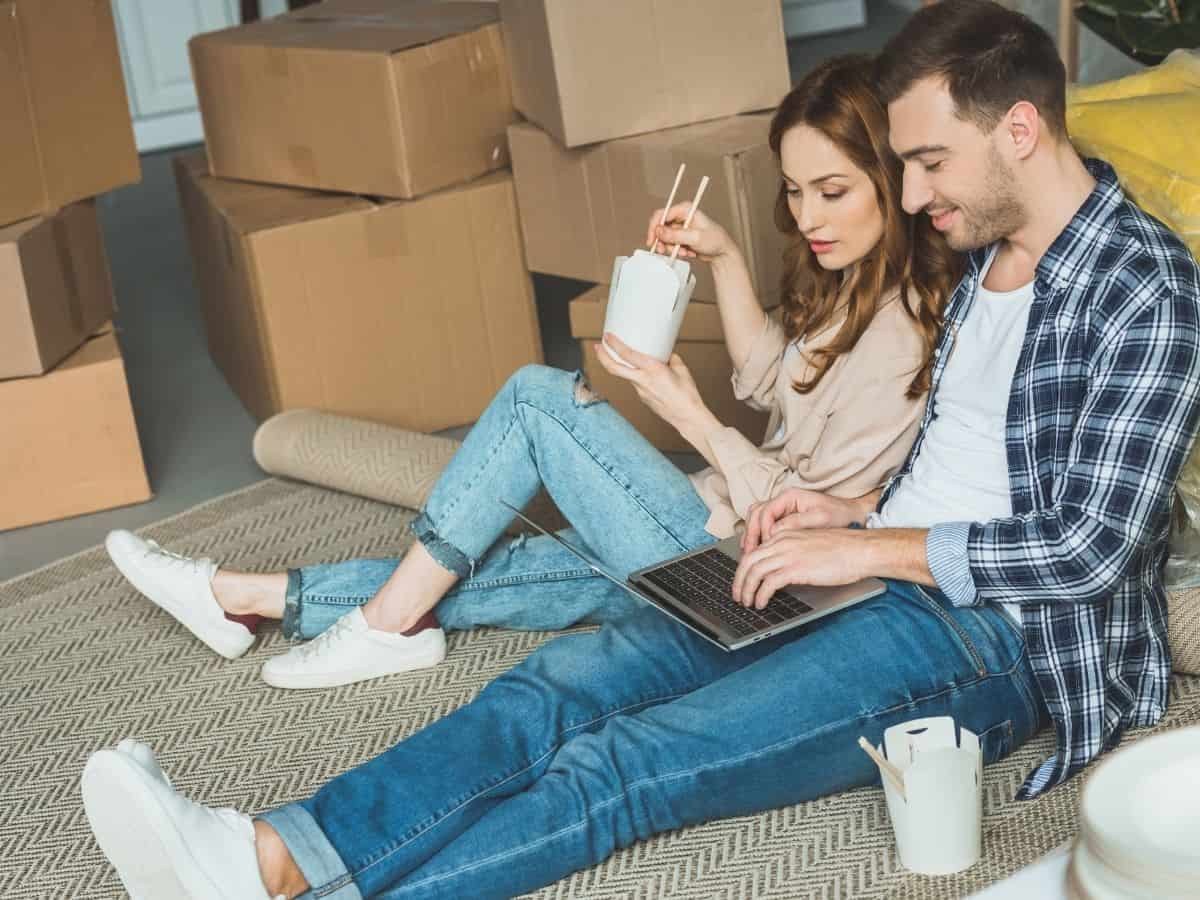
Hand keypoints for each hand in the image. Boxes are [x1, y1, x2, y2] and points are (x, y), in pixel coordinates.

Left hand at [593, 334, 716, 432]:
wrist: (687, 417)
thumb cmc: (687, 395)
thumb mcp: (682, 370)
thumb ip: (672, 359)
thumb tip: (668, 355)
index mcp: (653, 369)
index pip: (627, 354)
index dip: (614, 344)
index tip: (607, 336)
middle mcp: (643, 380)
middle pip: (614, 368)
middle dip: (602, 356)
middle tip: (597, 347)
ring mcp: (640, 391)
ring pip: (625, 376)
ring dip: (620, 366)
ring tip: (621, 357)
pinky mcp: (643, 398)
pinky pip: (636, 384)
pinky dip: (637, 377)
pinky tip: (644, 375)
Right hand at [645, 203, 733, 261]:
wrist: (722, 253)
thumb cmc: (715, 241)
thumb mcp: (695, 238)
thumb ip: (676, 235)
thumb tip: (659, 232)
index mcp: (685, 209)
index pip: (661, 215)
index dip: (654, 228)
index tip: (653, 242)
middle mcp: (681, 216)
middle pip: (660, 227)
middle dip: (663, 242)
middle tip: (666, 251)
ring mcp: (680, 227)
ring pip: (664, 238)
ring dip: (671, 248)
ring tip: (684, 253)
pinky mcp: (680, 237)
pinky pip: (670, 244)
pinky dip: (676, 251)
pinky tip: (687, 253)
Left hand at [732, 529, 869, 608]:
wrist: (859, 550)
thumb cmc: (841, 551)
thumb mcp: (809, 547)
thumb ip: (792, 554)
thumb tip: (781, 574)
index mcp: (784, 536)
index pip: (754, 552)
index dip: (744, 570)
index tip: (742, 583)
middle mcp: (782, 542)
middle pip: (747, 561)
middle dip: (738, 581)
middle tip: (738, 596)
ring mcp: (788, 554)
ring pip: (754, 572)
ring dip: (746, 590)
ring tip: (747, 603)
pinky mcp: (796, 568)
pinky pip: (768, 583)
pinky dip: (761, 595)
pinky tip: (762, 603)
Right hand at [741, 489, 864, 552]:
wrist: (853, 515)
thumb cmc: (840, 515)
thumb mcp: (820, 519)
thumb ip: (796, 523)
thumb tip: (774, 532)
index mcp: (790, 496)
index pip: (766, 512)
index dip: (763, 530)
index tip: (766, 546)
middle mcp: (783, 500)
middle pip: (756, 513)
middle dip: (751, 533)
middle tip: (749, 553)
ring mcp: (783, 509)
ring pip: (756, 519)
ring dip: (751, 535)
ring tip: (749, 553)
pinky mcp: (785, 519)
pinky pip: (764, 526)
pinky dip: (758, 537)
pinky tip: (759, 551)